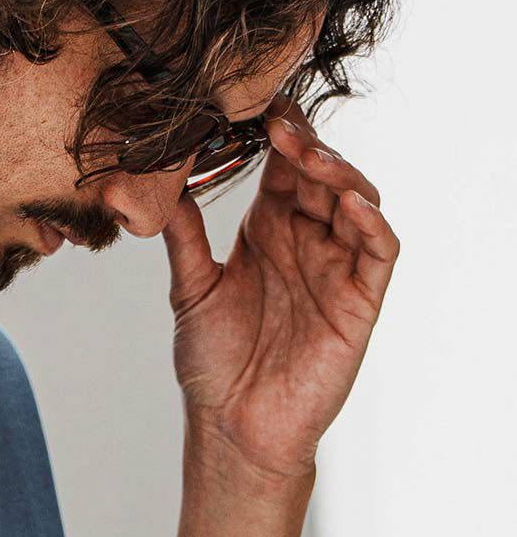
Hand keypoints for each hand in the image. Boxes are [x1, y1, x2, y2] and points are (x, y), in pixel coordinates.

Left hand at [159, 94, 400, 482]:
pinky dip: (370, 223)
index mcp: (268, 231)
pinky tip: (347, 205)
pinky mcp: (360, 301)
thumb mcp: (190, 289)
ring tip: (308, 157)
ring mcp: (337, 268)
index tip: (256, 107)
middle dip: (305, 145)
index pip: (284, 167)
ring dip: (338, 173)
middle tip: (277, 125)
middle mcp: (307, 242)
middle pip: (322, 174)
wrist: (232, 429)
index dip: (277, 135)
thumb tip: (156, 181)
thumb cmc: (213, 365)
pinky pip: (379, 250)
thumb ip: (183, 235)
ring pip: (357, 200)